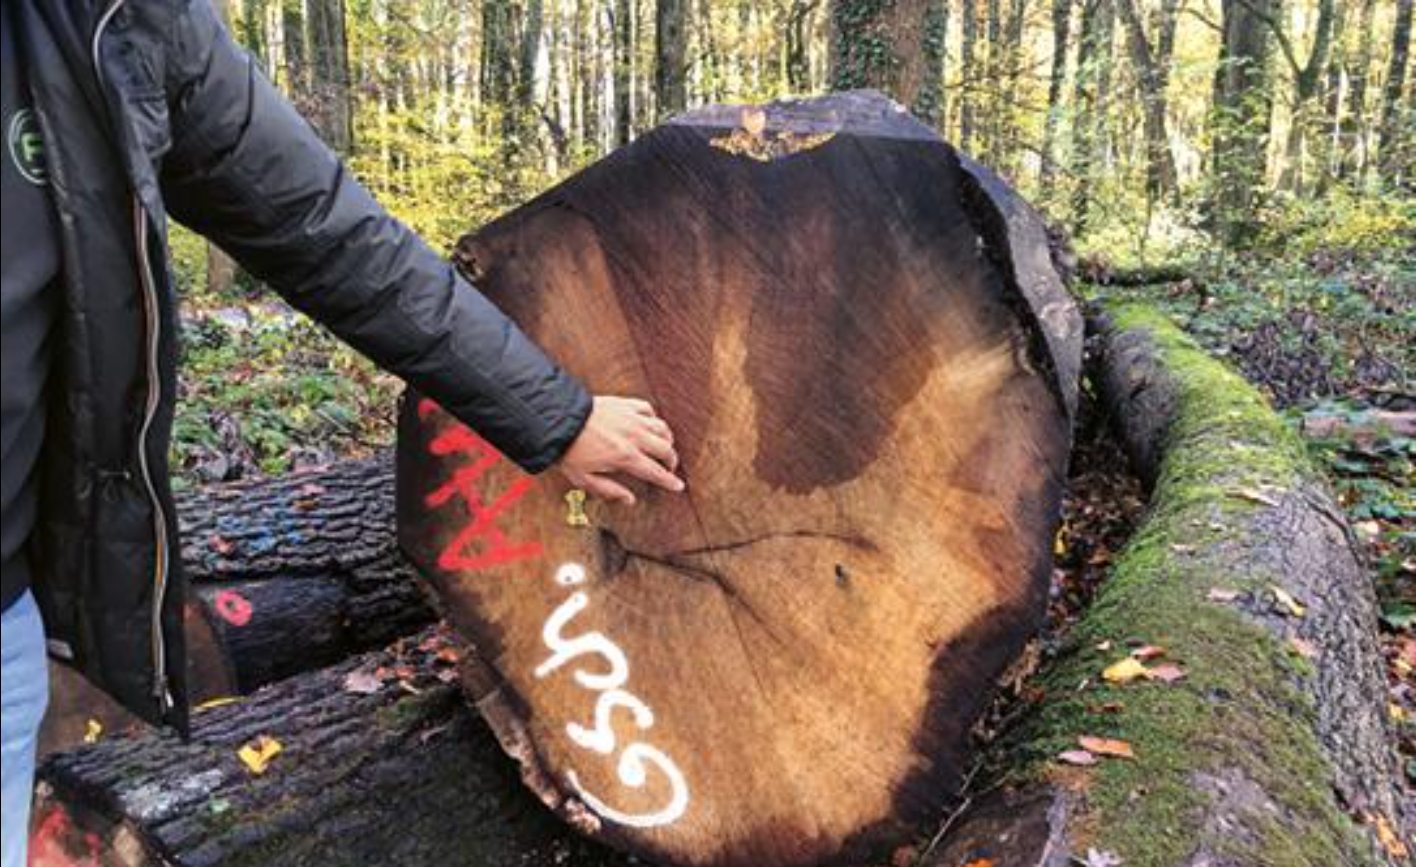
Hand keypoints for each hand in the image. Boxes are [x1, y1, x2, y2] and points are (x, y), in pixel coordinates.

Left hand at [557, 396, 683, 504]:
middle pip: (665, 449)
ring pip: (661, 428)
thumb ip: (609, 491)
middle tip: (669, 467)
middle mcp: (634, 436)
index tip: (678, 486)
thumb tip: (630, 500)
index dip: (669, 481)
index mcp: (625, 457)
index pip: (655, 472)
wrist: (558, 419)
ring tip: (664, 446)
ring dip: (667, 439)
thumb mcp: (584, 479)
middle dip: (672, 460)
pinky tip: (650, 423)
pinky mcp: (625, 405)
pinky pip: (648, 409)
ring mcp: (631, 418)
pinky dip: (653, 418)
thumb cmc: (569, 450)